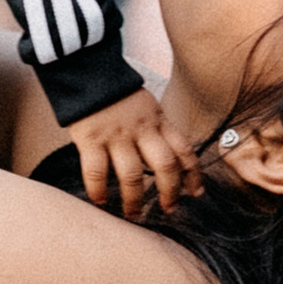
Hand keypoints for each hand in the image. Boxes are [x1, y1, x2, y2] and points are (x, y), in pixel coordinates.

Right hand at [68, 85, 191, 219]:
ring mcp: (116, 135)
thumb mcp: (147, 106)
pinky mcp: (91, 139)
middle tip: (169, 209)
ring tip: (133, 214)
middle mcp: (141, 129)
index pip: (184, 150)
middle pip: (165, 166)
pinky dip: (99, 189)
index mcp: (158, 120)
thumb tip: (168, 160)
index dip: (193, 174)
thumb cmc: (116, 93)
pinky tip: (101, 200)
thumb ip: (157, 129)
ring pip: (133, 175)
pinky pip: (96, 171)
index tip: (195, 193)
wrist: (87, 69)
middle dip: (169, 192)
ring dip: (134, 199)